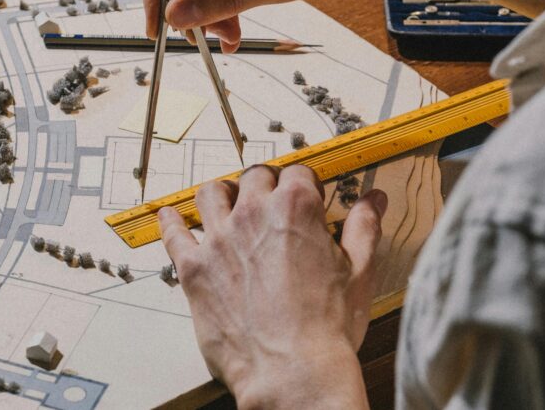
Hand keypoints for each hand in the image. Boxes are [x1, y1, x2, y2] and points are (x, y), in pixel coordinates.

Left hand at [159, 164, 387, 408]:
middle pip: (254, 177)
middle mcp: (253, 214)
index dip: (305, 184)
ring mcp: (219, 239)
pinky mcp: (194, 269)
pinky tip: (171, 216)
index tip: (307, 196)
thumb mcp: (360, 272)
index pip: (298, 172)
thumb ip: (364, 228)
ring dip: (221, 193)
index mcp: (296, 208)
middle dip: (265, 185)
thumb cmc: (328, 329)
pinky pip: (174, 234)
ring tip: (226, 202)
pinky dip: (172, 222)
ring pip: (211, 193)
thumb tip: (373, 200)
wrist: (292, 372)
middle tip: (270, 201)